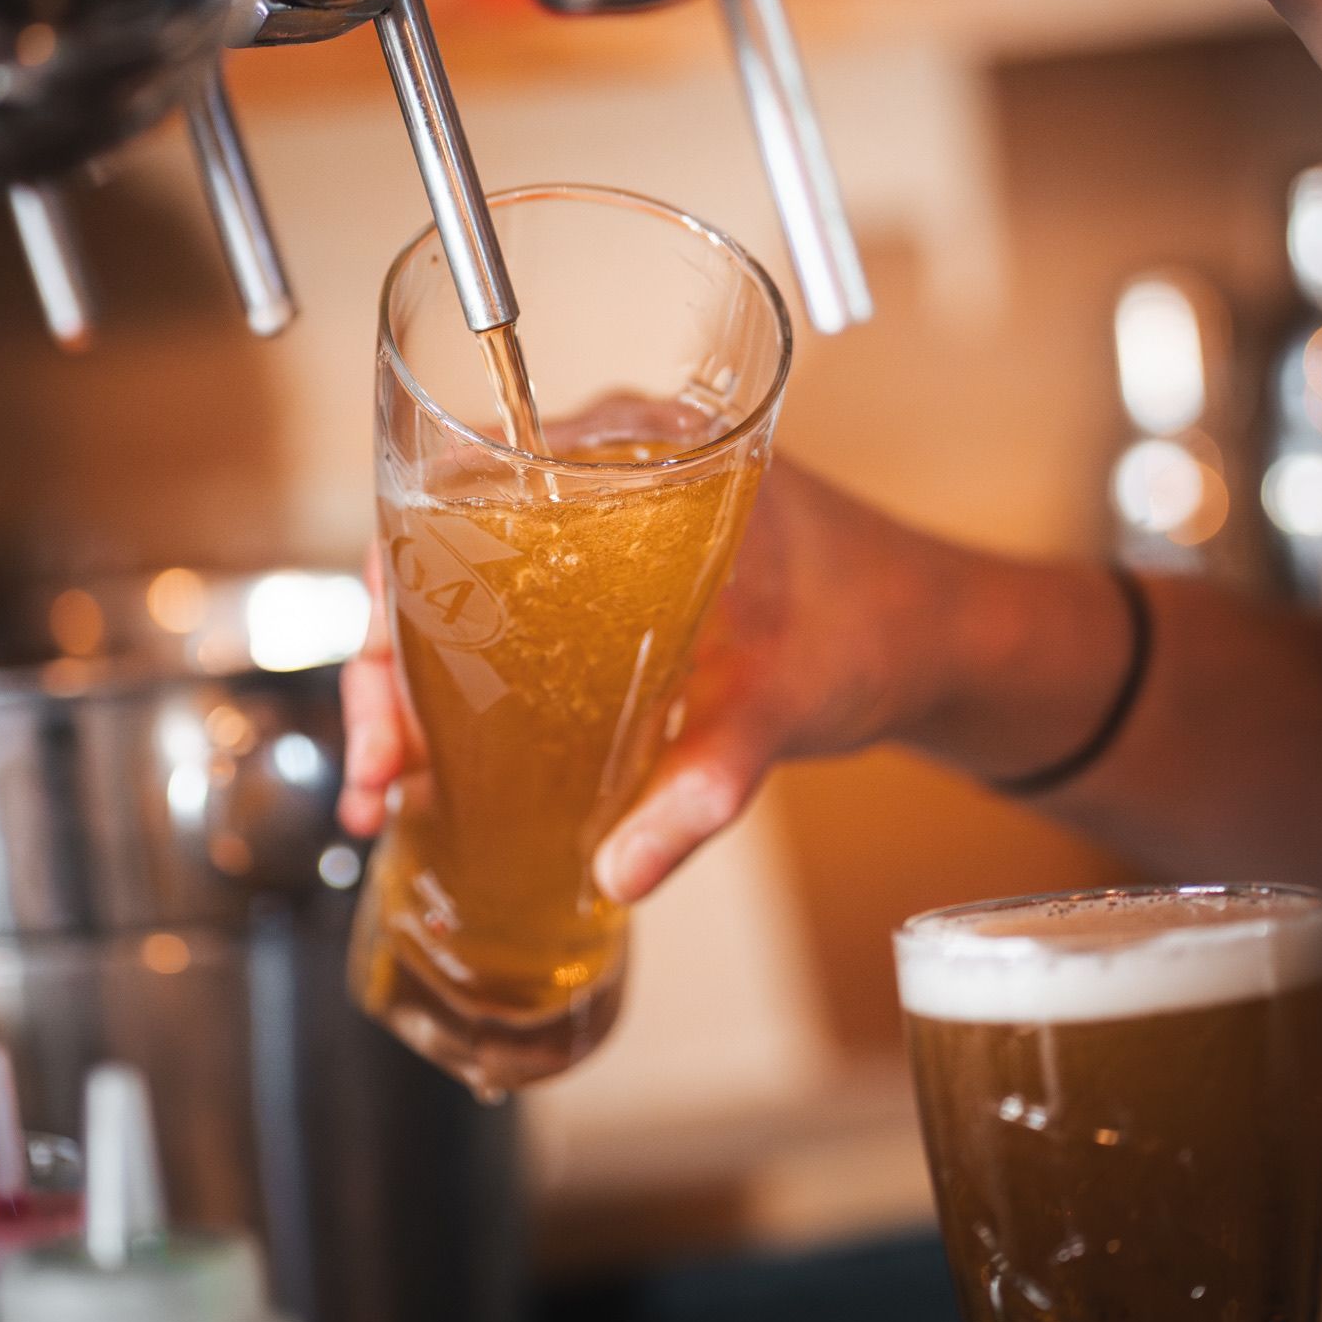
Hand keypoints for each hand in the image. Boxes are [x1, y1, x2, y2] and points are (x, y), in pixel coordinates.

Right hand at [338, 461, 988, 896]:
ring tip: (390, 788)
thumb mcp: (780, 704)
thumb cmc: (877, 625)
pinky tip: (436, 767)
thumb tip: (622, 869)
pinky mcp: (608, 591)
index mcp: (635, 451)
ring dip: (412, 691)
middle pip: (438, 559)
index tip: (377, 687)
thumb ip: (706, 786)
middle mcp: (601, 474)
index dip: (390, 596)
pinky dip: (463, 693)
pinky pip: (504, 627)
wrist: (943, 638)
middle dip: (385, 671)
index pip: (460, 497)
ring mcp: (598, 535)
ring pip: (461, 602)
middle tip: (380, 770)